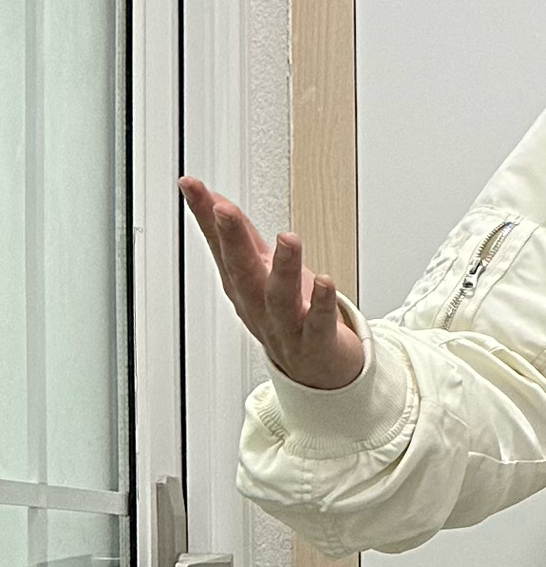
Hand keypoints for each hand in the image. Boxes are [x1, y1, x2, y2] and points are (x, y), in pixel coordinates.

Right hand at [180, 177, 365, 391]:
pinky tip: (325, 282)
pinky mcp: (316, 344)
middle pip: (241, 272)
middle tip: (224, 210)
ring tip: (288, 238)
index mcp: (242, 286)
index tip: (191, 185)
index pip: (219, 246)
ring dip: (283, 268)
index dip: (204, 216)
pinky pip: (318, 325)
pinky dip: (322, 304)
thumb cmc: (290, 319)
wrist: (319, 373)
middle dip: (232, 240)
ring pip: (279, 299)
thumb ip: (240, 236)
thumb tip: (213, 199)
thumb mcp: (260, 273)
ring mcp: (286, 328)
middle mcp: (259, 307)